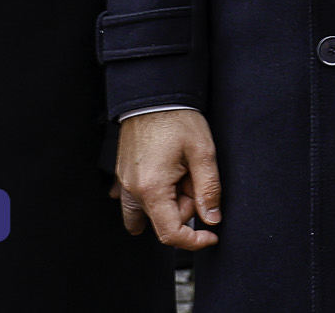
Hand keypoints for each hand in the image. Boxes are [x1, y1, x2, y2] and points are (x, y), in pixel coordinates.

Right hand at [116, 110, 221, 249]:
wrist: (153, 94)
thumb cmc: (176, 118)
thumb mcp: (203, 152)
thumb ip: (209, 189)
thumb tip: (211, 218)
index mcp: (152, 189)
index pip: (170, 234)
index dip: (194, 241)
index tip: (211, 236)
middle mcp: (133, 190)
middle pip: (163, 219)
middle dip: (185, 204)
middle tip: (194, 175)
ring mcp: (124, 182)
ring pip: (148, 212)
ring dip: (168, 201)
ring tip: (180, 175)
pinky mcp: (122, 174)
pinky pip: (134, 199)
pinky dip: (151, 195)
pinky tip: (165, 177)